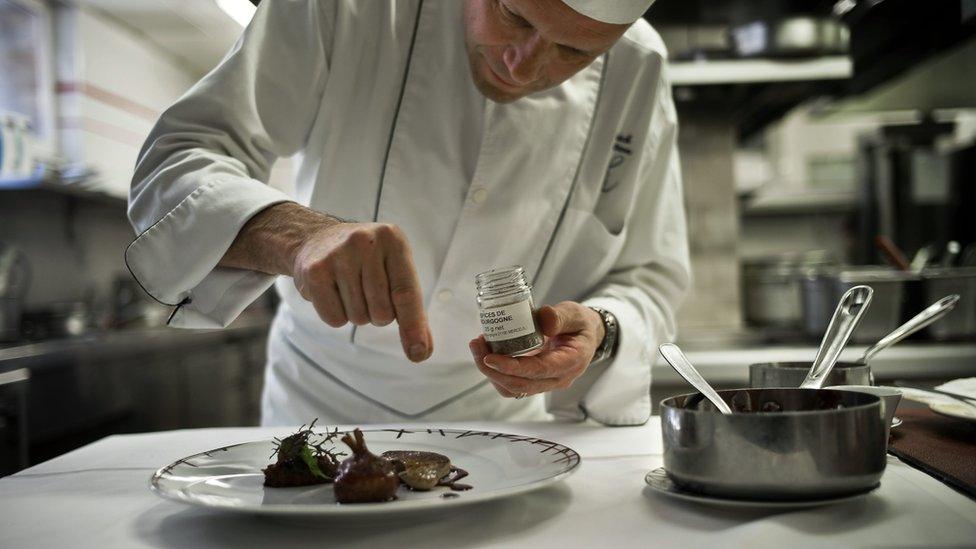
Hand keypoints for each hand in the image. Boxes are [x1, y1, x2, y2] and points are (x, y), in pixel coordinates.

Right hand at [292, 221, 432, 361]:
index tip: (419, 352)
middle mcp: (366, 243)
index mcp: (393, 240)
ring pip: (358, 317)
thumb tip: (421, 351)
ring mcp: (338, 255)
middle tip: (366, 291)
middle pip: (382, 312)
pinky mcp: (315, 271)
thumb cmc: (366, 262)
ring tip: (348, 288)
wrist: (316, 239)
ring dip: (357, 313)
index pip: (406, 292)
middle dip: (378, 314)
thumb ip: (411, 310)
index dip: (414, 325)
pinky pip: (334, 318)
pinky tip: (332, 292)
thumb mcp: (394, 271)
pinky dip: (336, 315)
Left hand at [468, 301, 604, 397]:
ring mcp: (545, 382)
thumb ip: (560, 316)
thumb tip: (543, 319)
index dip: (512, 367)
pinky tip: (487, 351)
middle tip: (477, 347)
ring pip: (513, 388)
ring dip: (491, 372)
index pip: (538, 371)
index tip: (490, 357)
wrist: (585, 336)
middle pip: (521, 385)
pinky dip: (496, 371)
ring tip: (478, 347)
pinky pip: (512, 383)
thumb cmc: (580, 325)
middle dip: (493, 370)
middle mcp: (558, 378)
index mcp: (570, 362)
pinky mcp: (534, 380)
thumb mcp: (575, 314)